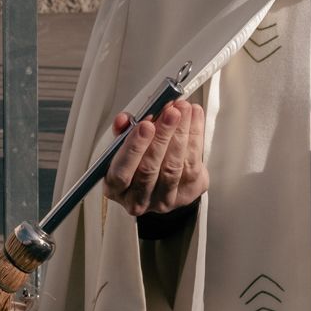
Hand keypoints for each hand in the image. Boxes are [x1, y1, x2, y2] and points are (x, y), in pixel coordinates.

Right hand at [104, 99, 209, 215]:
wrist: (160, 183)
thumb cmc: (137, 163)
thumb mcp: (123, 146)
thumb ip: (123, 133)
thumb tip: (124, 119)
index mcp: (116, 188)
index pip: (121, 173)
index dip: (134, 148)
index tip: (145, 125)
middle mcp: (138, 200)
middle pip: (149, 169)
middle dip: (162, 136)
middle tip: (170, 113)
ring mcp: (164, 200)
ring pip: (173, 167)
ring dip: (181, 134)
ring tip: (183, 110)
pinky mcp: (187, 194)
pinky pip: (192, 164)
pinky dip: (194, 137)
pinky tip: (193, 118)